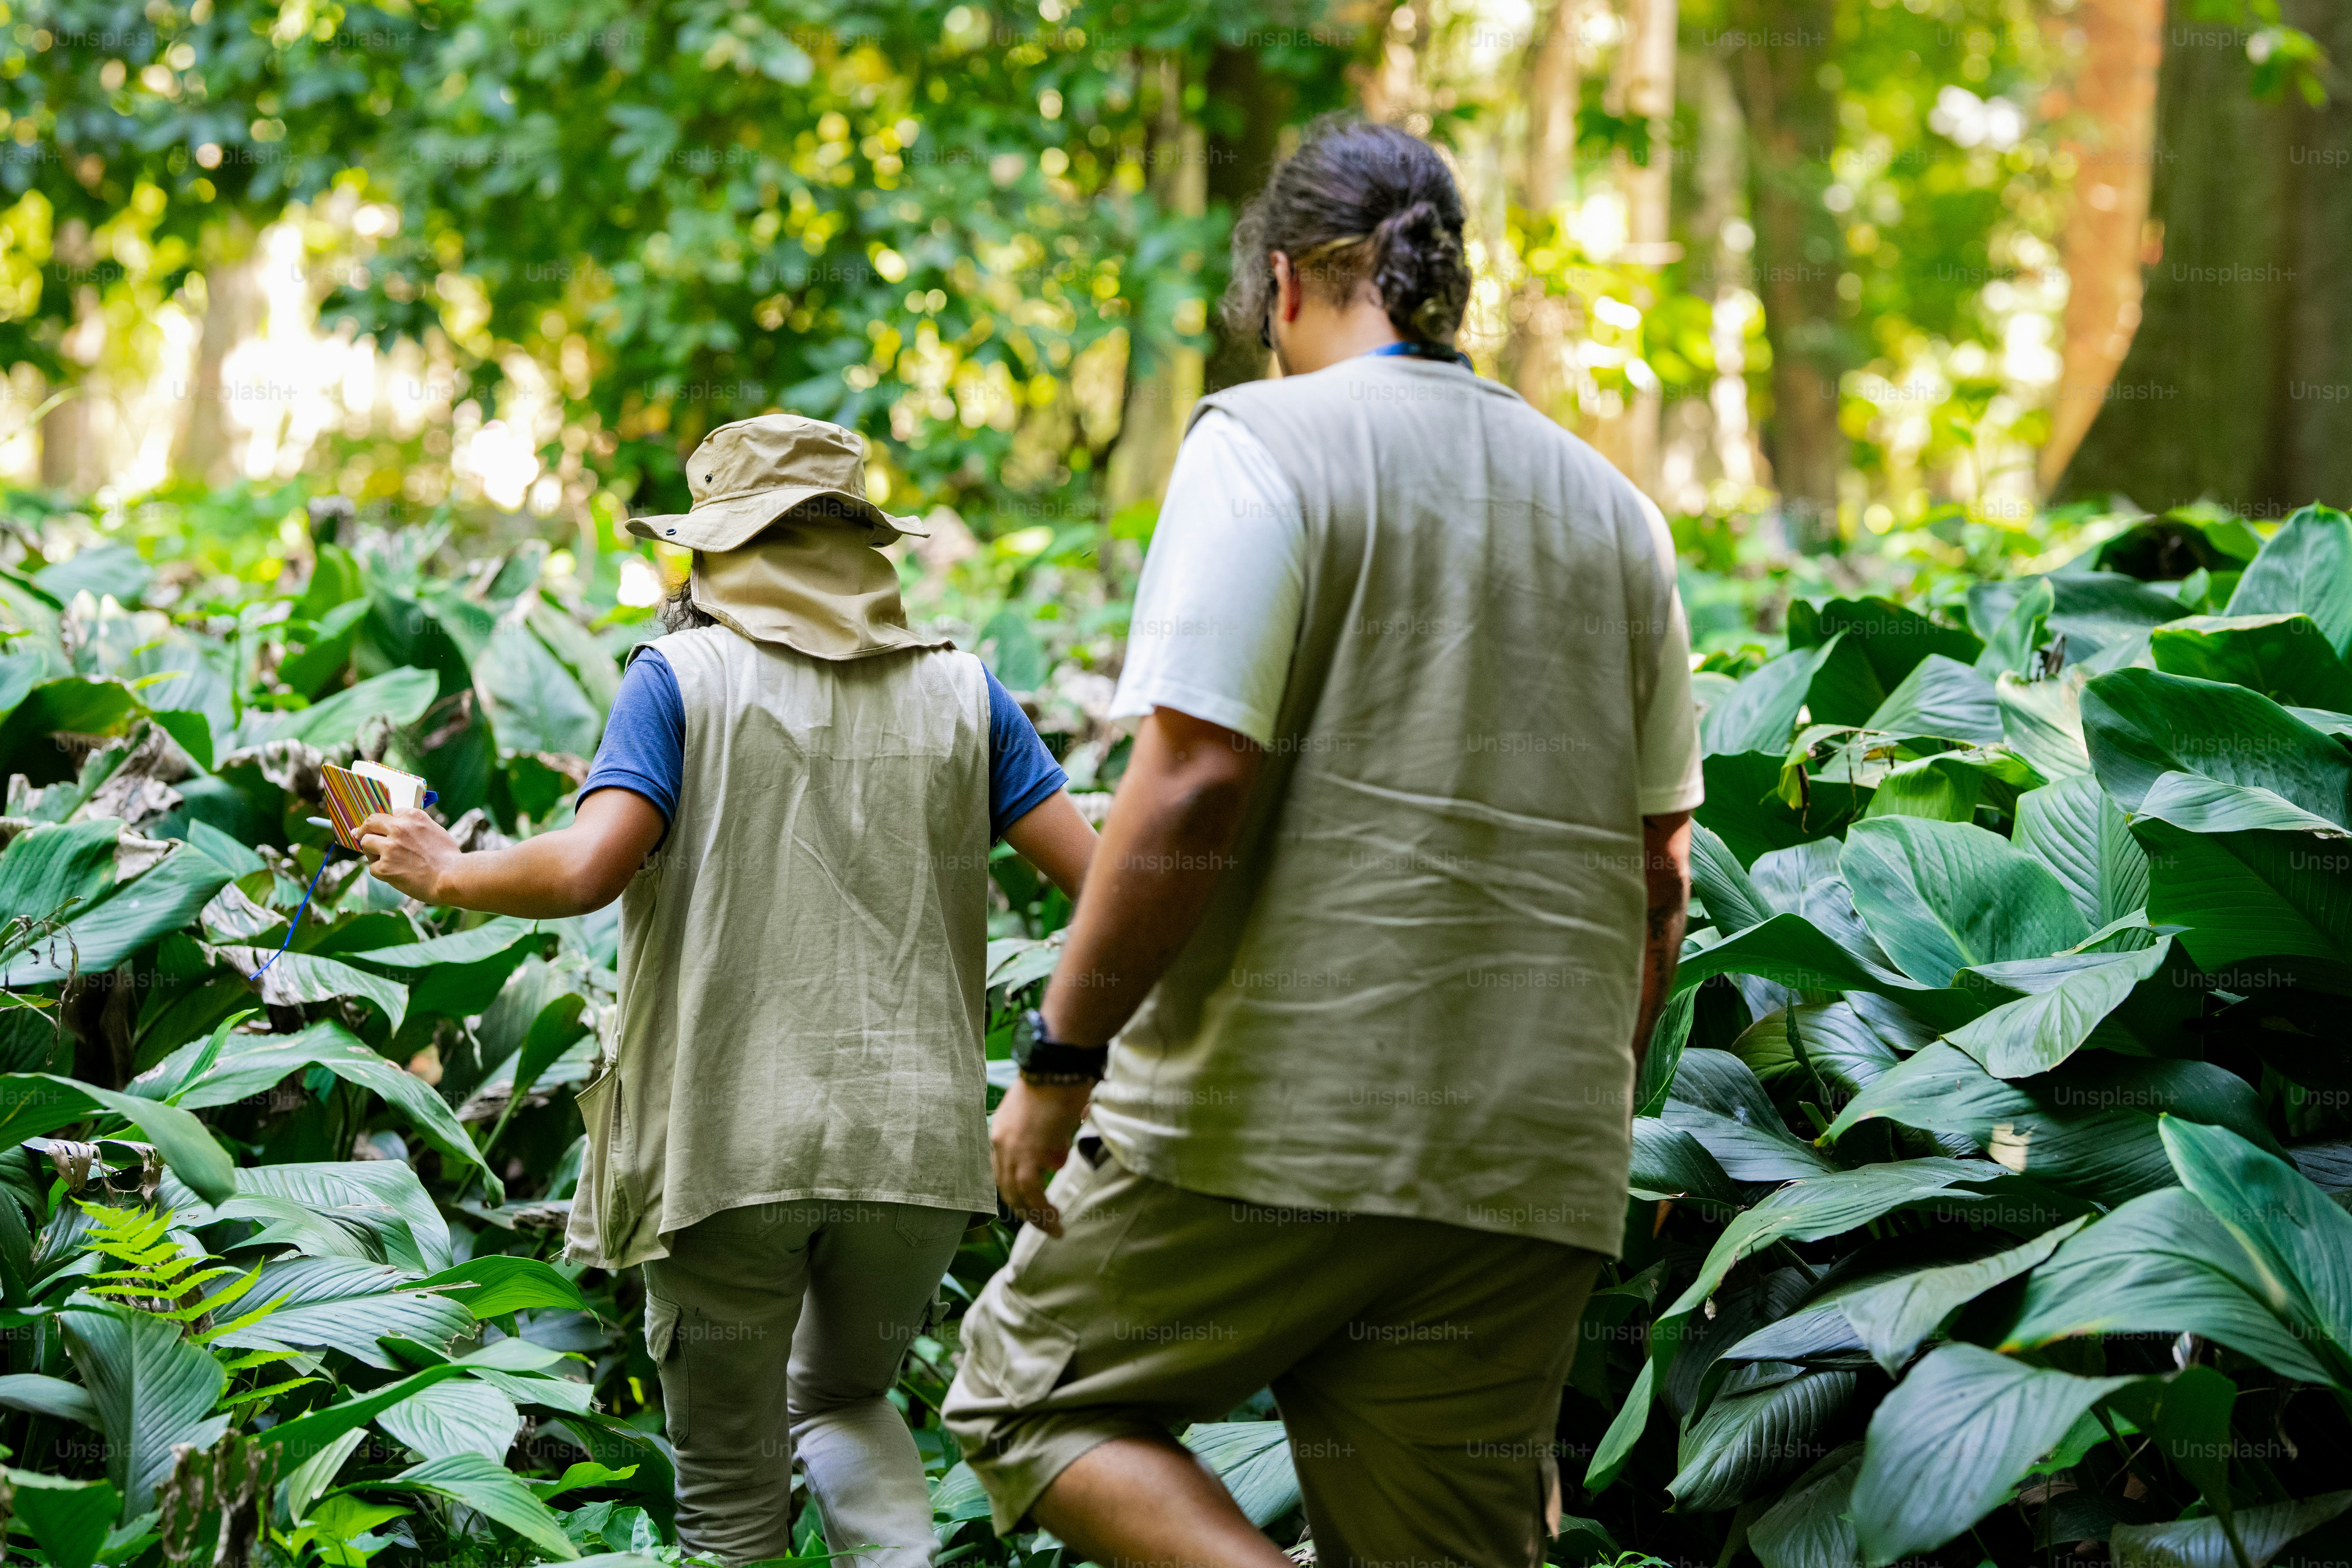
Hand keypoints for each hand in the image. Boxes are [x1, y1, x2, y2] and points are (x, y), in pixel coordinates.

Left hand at [356, 808, 459, 903]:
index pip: (389, 813)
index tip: (379, 827)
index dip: (384, 822)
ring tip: (381, 860)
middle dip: (365, 829)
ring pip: (366, 842)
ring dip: (370, 851)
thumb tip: (402, 830)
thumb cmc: (448, 857)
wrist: (452, 877)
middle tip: (360, 834)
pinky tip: (393, 875)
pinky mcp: (384, 866)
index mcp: (413, 816)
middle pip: (370, 822)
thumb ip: (416, 827)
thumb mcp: (435, 831)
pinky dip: (380, 872)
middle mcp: (399, 828)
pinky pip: (372, 867)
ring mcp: (390, 847)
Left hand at [990, 1077, 1091, 1236]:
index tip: (1028, 1204)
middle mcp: (999, 1143)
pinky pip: (1033, 1193)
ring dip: (1035, 1216)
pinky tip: (1055, 1223)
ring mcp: (1011, 1150)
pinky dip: (1043, 1212)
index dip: (1013, 1190)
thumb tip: (1056, 1157)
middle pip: (1005, 1187)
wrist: (1057, 1065)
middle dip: (1024, 1210)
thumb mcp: (1043, 1113)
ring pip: (1018, 1194)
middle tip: (1042, 1223)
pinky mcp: (1028, 1155)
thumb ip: (1045, 1137)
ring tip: (1053, 1228)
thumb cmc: (1057, 1081)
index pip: (1000, 1170)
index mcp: (999, 1130)